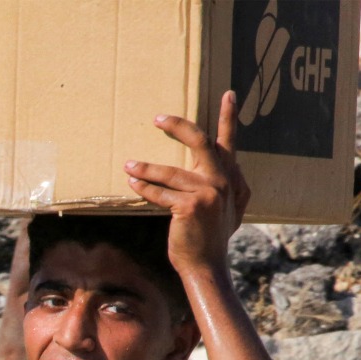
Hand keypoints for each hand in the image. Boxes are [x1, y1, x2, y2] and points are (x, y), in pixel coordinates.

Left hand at [123, 91, 251, 276]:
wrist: (206, 265)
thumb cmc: (209, 238)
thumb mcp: (226, 210)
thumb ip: (223, 187)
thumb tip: (215, 170)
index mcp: (232, 179)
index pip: (229, 143)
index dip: (229, 117)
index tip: (227, 93)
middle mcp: (223, 182)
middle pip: (200, 142)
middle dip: (178, 127)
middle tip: (158, 118)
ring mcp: (209, 193)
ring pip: (170, 172)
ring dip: (146, 167)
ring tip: (129, 164)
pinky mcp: (190, 207)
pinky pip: (160, 193)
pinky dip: (145, 188)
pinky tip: (132, 182)